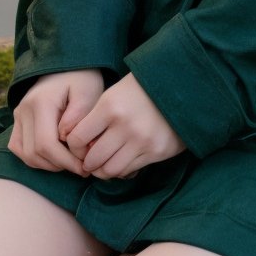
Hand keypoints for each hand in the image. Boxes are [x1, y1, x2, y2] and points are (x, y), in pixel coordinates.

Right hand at [8, 69, 105, 173]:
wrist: (67, 64)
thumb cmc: (82, 79)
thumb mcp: (88, 92)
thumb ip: (79, 116)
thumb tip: (66, 138)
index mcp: (41, 103)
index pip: (46, 144)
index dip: (65, 161)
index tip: (85, 167)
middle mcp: (24, 110)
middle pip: (34, 153)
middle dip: (59, 165)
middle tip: (81, 166)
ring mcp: (18, 115)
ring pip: (26, 155)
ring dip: (48, 164)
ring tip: (70, 160)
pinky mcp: (18, 120)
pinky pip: (19, 149)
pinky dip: (35, 158)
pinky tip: (55, 155)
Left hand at [60, 71, 187, 178]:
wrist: (181, 85)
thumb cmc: (141, 88)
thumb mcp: (115, 93)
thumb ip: (97, 117)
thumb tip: (83, 147)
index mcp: (110, 106)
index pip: (78, 138)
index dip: (74, 146)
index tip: (79, 146)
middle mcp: (124, 125)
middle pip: (93, 159)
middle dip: (88, 163)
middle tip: (90, 160)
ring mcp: (142, 140)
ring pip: (111, 170)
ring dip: (104, 170)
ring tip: (106, 162)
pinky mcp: (157, 151)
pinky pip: (130, 170)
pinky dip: (123, 169)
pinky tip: (123, 159)